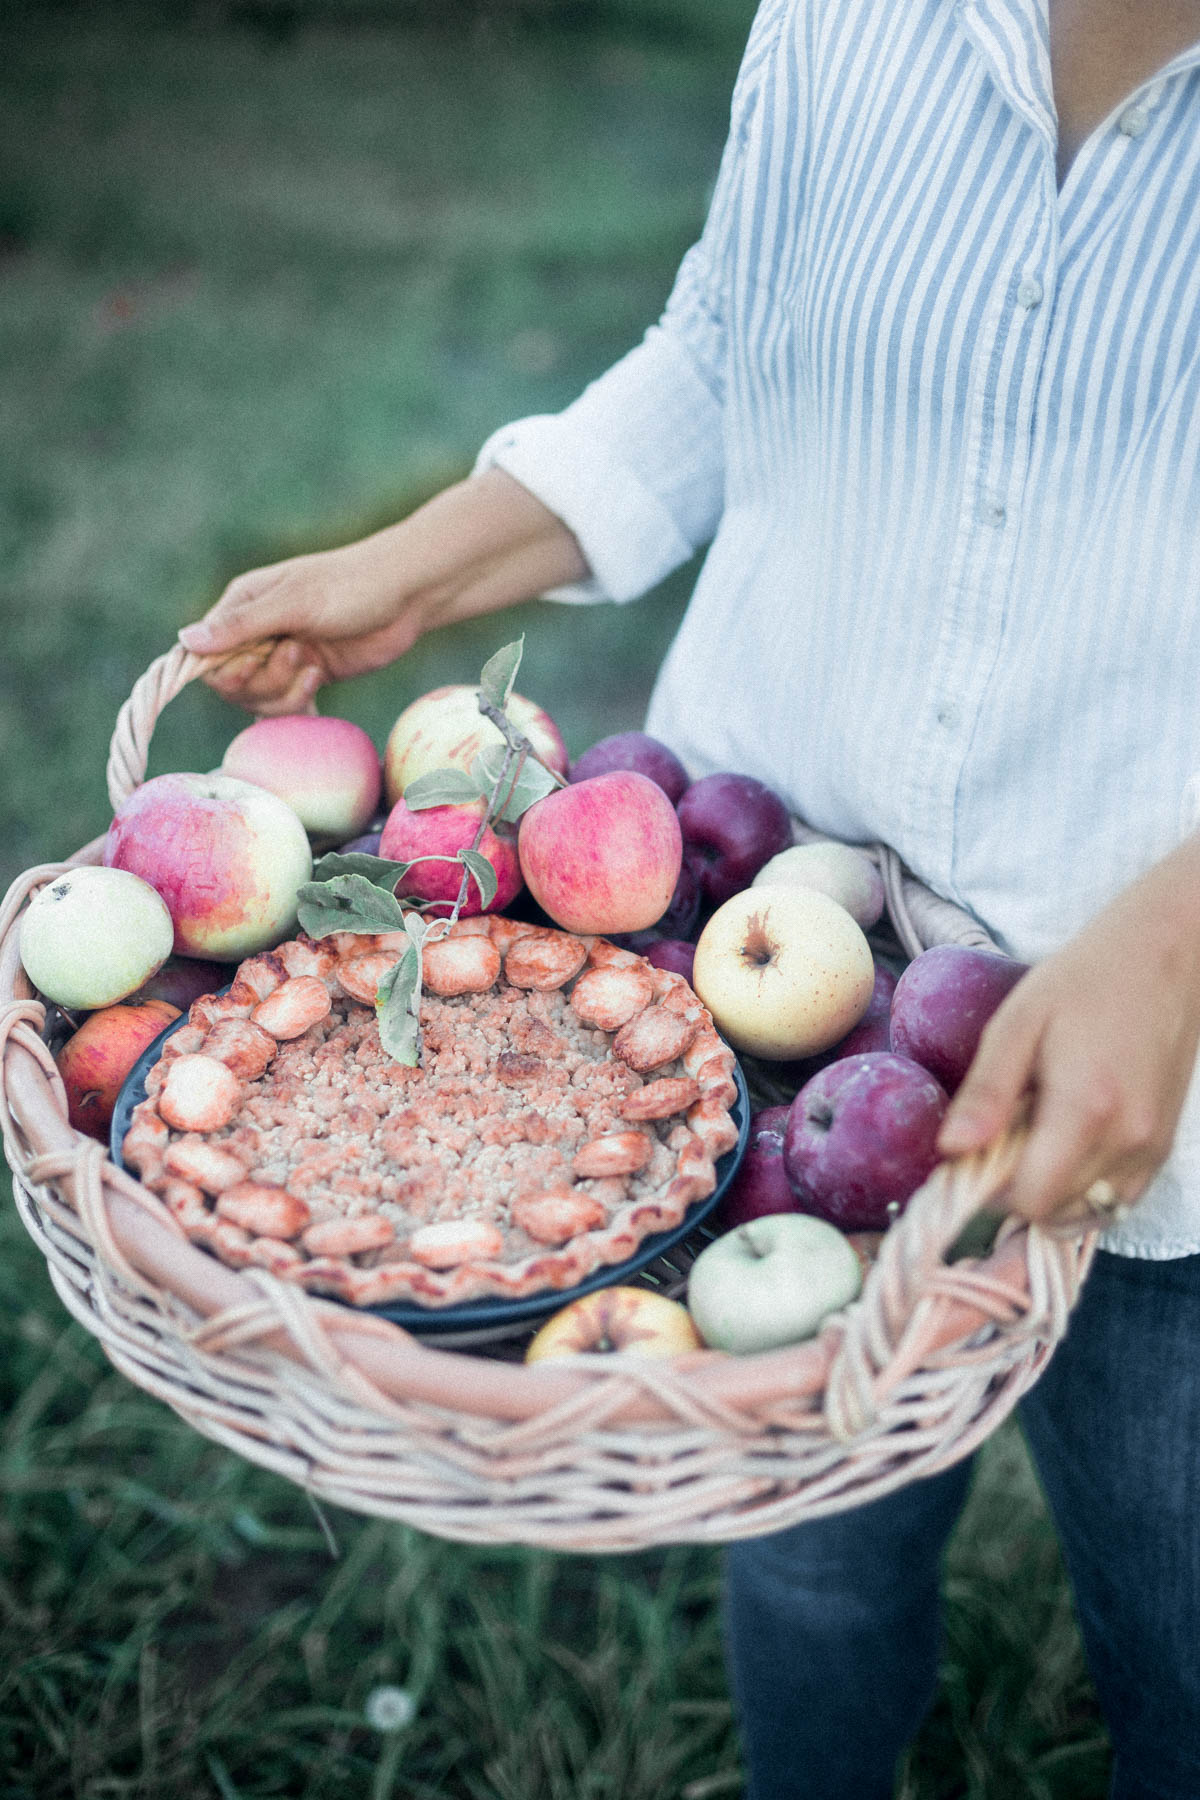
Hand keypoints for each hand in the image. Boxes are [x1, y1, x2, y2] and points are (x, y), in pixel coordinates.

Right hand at [178, 535, 433, 714]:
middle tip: (298, 655)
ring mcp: (282, 657)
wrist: (407, 596)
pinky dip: (299, 704)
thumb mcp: (295, 602)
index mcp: (242, 605)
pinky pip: (286, 706)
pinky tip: (319, 680)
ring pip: (258, 700)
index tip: (254, 664)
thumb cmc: (351, 586)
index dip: (225, 670)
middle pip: (231, 684)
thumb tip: (185, 641)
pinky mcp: (308, 676)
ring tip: (315, 666)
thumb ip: (242, 625)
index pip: (205, 654)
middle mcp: (256, 633)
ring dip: (285, 692)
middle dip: (263, 681)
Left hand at [937, 834, 1199, 1224]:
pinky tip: (1065, 1142)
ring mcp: (1152, 1148)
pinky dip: (1082, 1188)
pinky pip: (1116, 1199)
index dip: (989, 1188)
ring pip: (1086, 1213)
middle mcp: (1128, 1139)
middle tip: (1002, 1135)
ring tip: (1034, 1134)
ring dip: (1049, 1191)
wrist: (1164, 957)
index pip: (1029, 1199)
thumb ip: (986, 1091)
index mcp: (1086, 1108)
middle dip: (1016, 1188)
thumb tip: (951, 1149)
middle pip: (1054, 1212)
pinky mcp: (1163, 1148)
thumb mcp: (1018, 1022)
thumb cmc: (1083, 981)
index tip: (973, 1152)